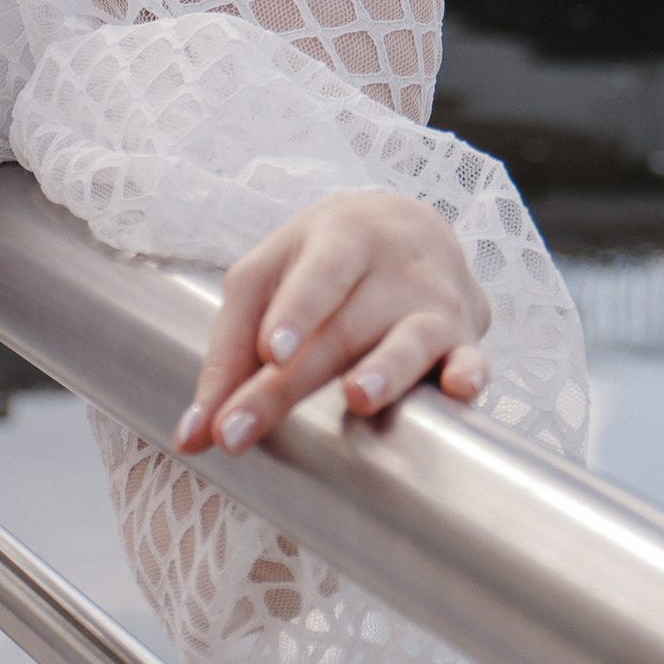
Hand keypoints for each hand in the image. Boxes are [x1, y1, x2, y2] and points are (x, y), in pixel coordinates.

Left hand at [170, 190, 491, 456]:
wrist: (414, 226)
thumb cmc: (325, 259)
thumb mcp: (271, 274)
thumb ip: (230, 349)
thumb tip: (191, 437)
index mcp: (342, 239)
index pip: (319, 273)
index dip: (296, 309)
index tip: (271, 351)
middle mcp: (393, 269)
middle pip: (340, 331)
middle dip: (286, 387)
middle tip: (236, 433)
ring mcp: (433, 304)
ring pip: (412, 338)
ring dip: (387, 370)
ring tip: (359, 398)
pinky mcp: (465, 339)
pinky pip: (473, 357)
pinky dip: (470, 373)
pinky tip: (462, 389)